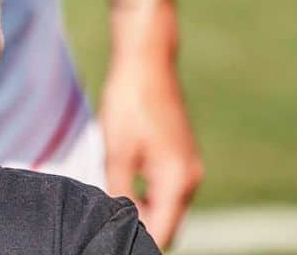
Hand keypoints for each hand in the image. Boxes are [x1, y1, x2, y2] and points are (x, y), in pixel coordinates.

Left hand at [99, 55, 202, 248]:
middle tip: (105, 219)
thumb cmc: (130, 101)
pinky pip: (166, 189)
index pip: (161, 234)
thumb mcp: (117, 151)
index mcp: (177, 181)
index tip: (110, 237)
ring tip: (109, 199)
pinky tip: (121, 183)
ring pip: (166, 207)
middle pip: (167, 225)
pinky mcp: (180, 155)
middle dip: (139, 227)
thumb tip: (116, 222)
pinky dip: (147, 195)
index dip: (135, 240)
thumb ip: (119, 193)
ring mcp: (188, 166)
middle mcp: (190, 178)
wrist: (146, 59)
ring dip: (141, 211)